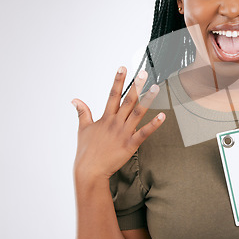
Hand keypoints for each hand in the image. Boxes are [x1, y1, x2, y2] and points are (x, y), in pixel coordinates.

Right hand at [72, 66, 164, 181]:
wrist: (89, 171)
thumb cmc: (86, 151)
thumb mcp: (83, 129)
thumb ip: (83, 112)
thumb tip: (75, 100)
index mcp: (105, 118)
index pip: (113, 94)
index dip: (118, 81)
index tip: (123, 68)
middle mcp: (115, 123)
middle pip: (127, 100)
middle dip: (136, 86)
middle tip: (144, 73)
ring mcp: (123, 133)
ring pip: (137, 113)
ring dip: (147, 100)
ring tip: (155, 88)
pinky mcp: (130, 145)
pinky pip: (144, 133)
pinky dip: (154, 125)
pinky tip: (163, 116)